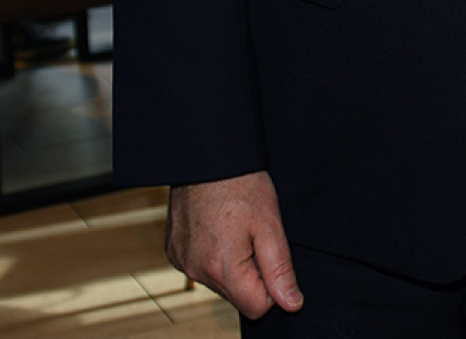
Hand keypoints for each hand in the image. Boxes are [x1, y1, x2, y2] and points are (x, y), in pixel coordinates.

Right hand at [167, 171, 302, 318]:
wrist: (206, 157)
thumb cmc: (241, 185)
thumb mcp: (270, 225)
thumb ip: (280, 270)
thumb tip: (291, 304)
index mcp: (222, 268)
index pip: (256, 307)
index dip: (272, 287)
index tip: (272, 257)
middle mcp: (196, 270)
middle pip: (237, 296)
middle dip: (252, 273)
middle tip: (255, 236)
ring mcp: (182, 261)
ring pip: (220, 281)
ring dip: (233, 264)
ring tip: (236, 229)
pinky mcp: (174, 251)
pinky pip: (201, 266)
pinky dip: (214, 254)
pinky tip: (219, 228)